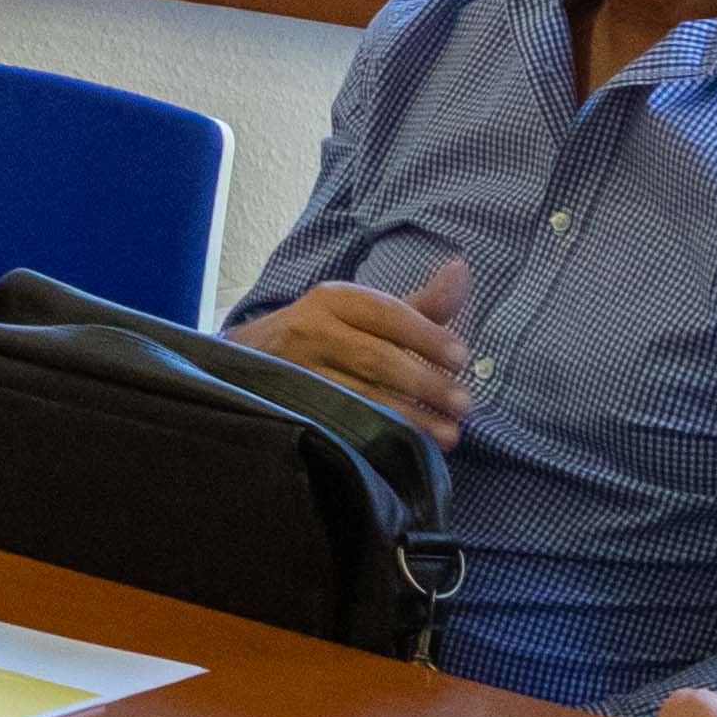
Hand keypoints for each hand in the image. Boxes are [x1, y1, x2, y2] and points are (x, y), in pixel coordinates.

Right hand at [239, 253, 471, 440]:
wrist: (252, 357)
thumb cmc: (326, 332)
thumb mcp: (365, 311)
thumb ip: (418, 303)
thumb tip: (461, 269)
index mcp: (333, 300)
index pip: (387, 314)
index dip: (427, 335)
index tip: (461, 358)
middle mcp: (311, 331)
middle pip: (375, 358)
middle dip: (424, 382)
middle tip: (463, 403)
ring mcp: (298, 373)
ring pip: (360, 396)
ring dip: (409, 417)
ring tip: (449, 433)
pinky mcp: (292, 408)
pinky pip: (342, 423)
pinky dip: (378, 435)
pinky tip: (408, 446)